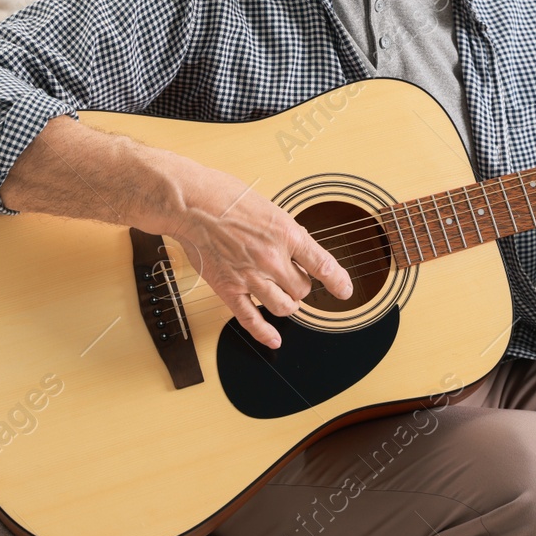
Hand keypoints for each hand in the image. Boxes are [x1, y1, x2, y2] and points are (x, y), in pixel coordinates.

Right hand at [154, 153, 351, 348]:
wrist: (191, 203)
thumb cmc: (225, 197)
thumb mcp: (269, 208)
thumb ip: (285, 232)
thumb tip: (299, 248)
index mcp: (286, 234)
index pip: (322, 264)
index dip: (337, 281)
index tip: (345, 291)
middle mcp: (272, 258)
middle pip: (302, 289)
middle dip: (300, 286)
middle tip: (292, 278)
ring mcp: (250, 276)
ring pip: (284, 307)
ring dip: (287, 305)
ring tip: (282, 296)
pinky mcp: (229, 288)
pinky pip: (251, 319)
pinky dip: (264, 332)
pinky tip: (274, 339)